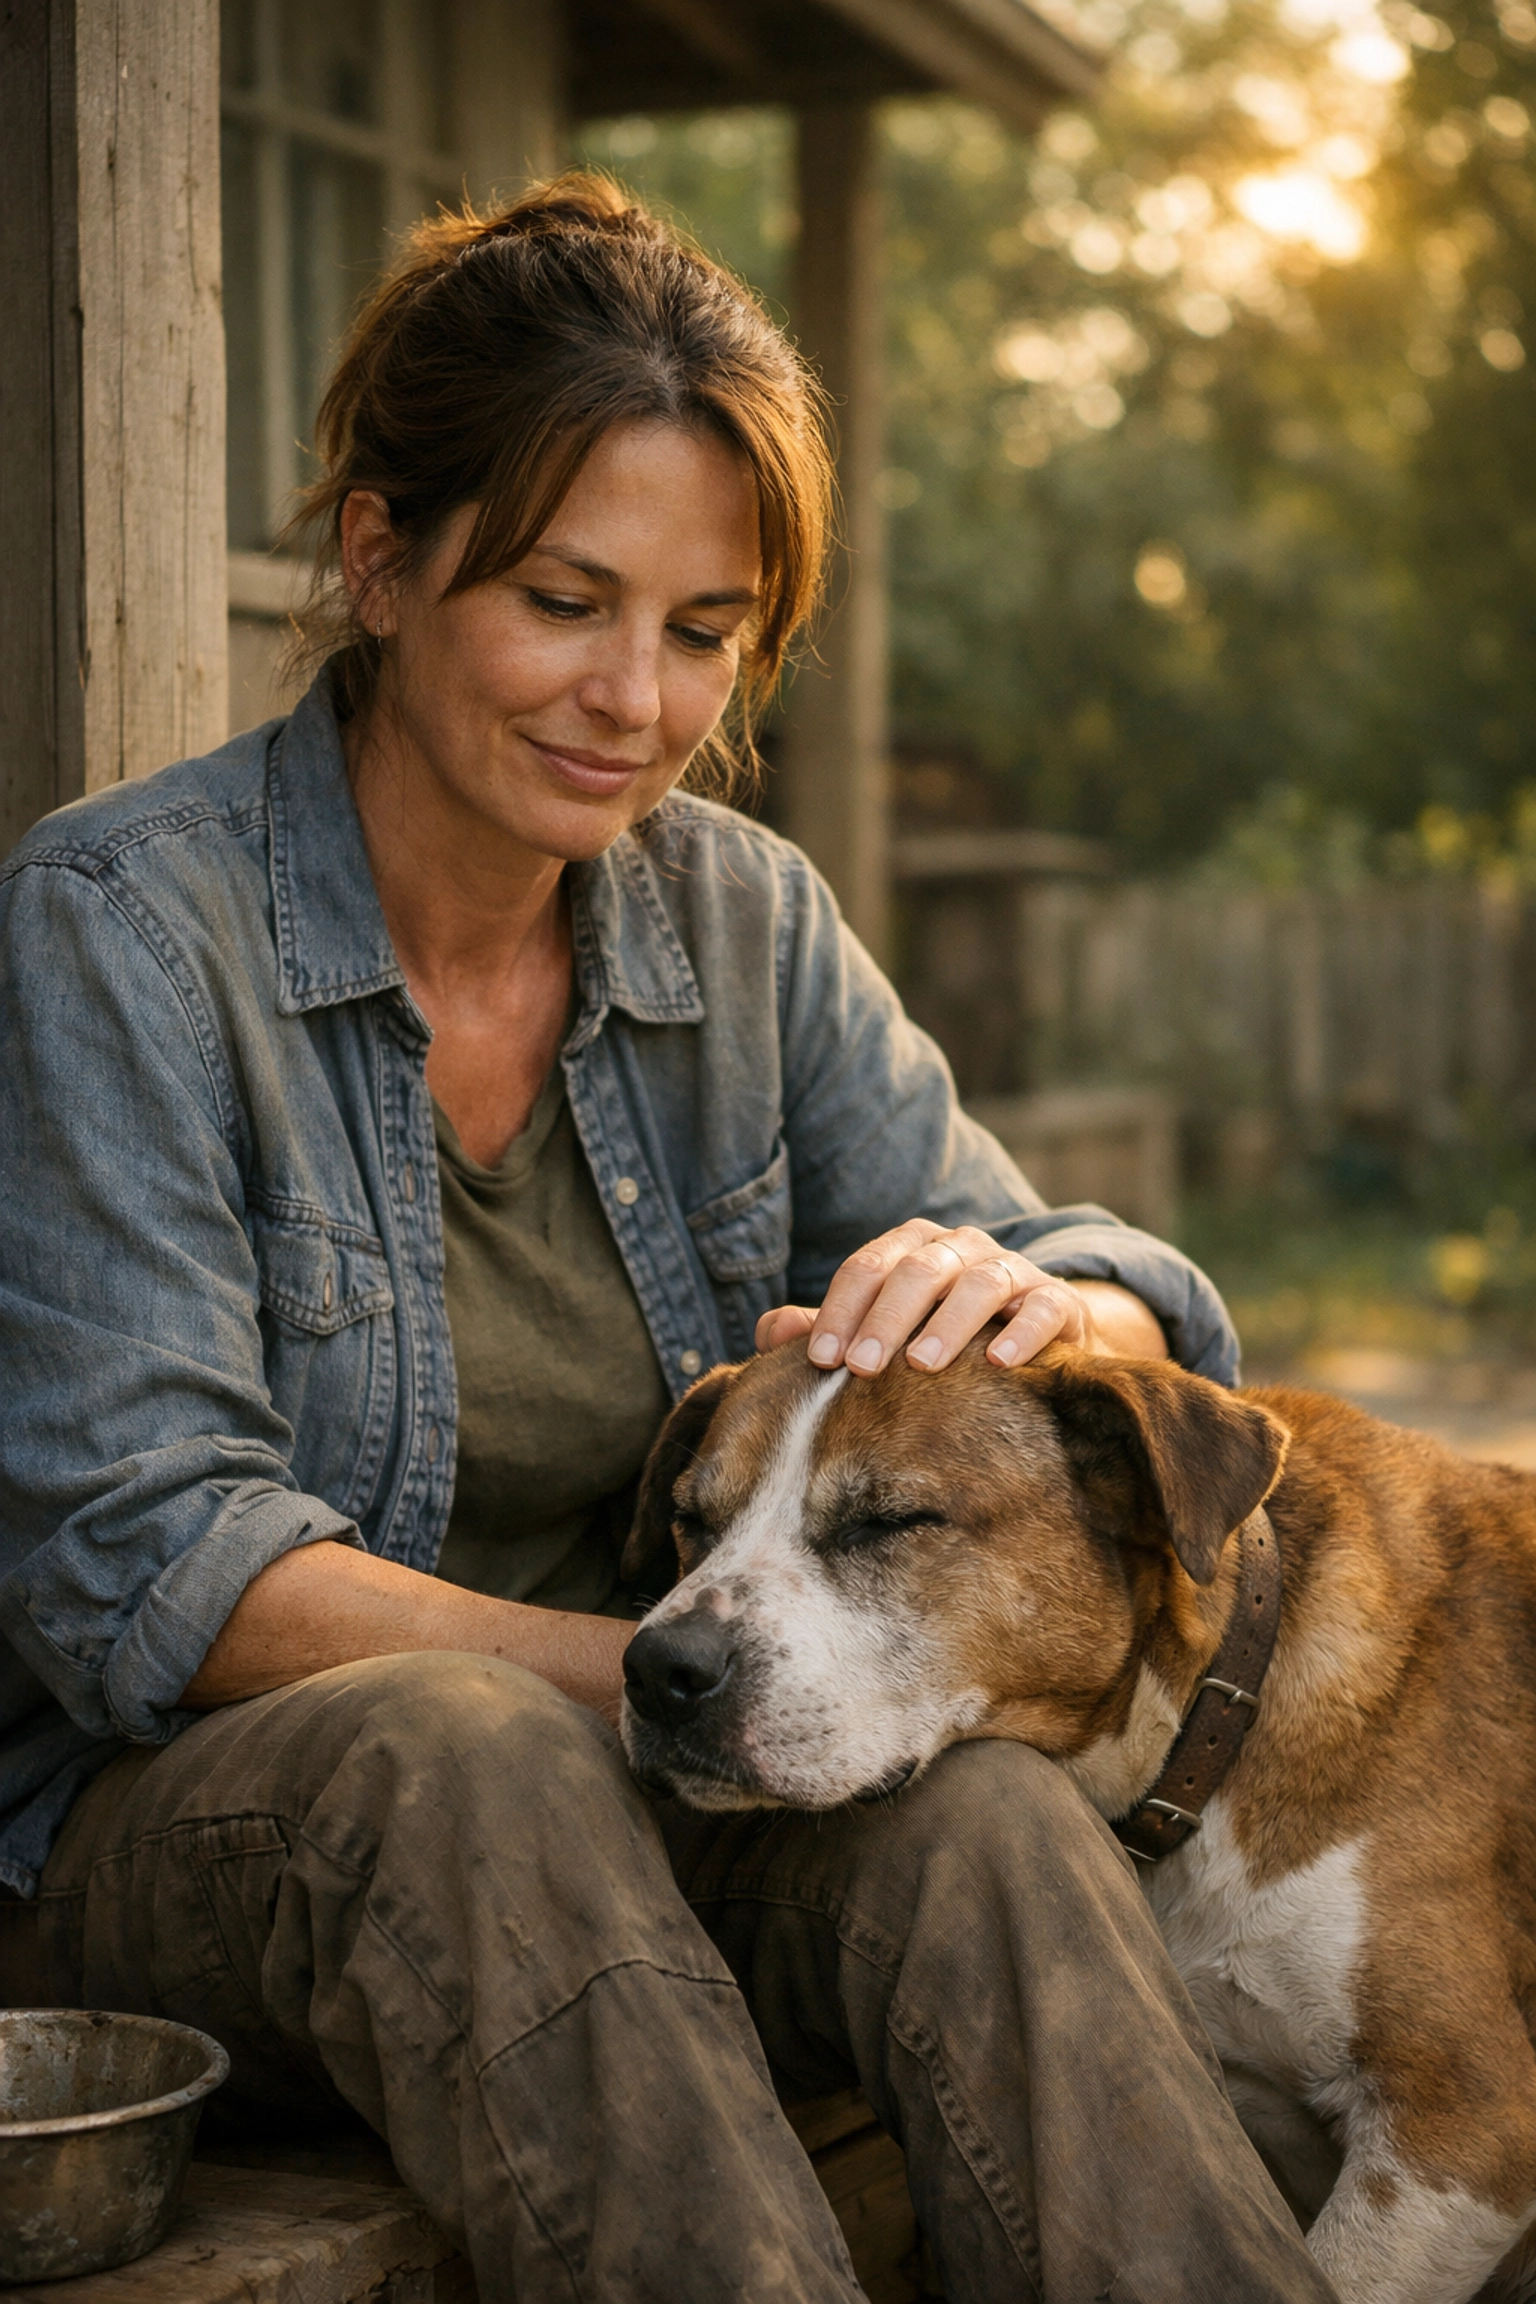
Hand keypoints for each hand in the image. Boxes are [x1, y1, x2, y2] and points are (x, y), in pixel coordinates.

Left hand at [754, 1219, 1162, 1377]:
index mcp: (912, 1247)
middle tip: (862, 1368)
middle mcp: (961, 1248)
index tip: (820, 1359)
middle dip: (885, 1317)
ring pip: (980, 1282)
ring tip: (923, 1366)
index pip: (867, 1267)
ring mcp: (1011, 1270)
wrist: (1032, 1342)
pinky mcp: (1056, 1301)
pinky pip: (1042, 1307)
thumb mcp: (881, 1332)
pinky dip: (1022, 1330)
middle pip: (918, 1269)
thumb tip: (771, 1331)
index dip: (840, 1311)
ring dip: (949, 1322)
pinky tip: (999, 1363)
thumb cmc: (938, 1338)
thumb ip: (828, 1329)